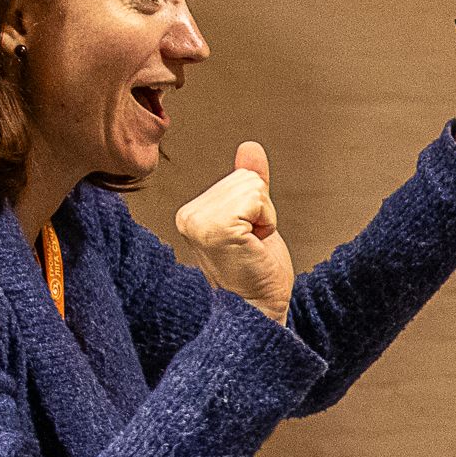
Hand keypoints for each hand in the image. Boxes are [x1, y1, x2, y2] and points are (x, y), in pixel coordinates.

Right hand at [178, 142, 294, 322]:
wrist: (259, 309)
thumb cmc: (256, 271)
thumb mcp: (254, 219)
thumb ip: (249, 183)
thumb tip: (250, 147)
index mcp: (191, 213)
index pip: (240, 178)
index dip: (256, 208)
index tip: (247, 239)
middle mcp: (188, 216)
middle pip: (246, 178)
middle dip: (261, 211)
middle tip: (251, 244)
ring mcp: (199, 222)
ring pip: (253, 186)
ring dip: (264, 217)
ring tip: (251, 245)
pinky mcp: (217, 228)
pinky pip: (257, 198)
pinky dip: (266, 221)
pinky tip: (254, 244)